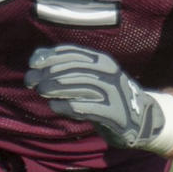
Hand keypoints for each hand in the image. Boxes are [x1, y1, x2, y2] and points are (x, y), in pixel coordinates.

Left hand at [25, 45, 166, 149]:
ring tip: (41, 91)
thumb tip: (35, 59)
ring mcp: (112, 91)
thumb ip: (66, 67)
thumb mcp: (90, 77)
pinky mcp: (113, 112)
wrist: (141, 119)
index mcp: (101, 60)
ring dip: (54, 87)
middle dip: (47, 73)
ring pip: (77, 84)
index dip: (49, 56)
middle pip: (71, 67)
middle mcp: (108, 72)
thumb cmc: (107, 96)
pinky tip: (54, 106)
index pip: (71, 52)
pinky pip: (84, 107)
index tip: (32, 64)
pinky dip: (65, 105)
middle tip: (31, 82)